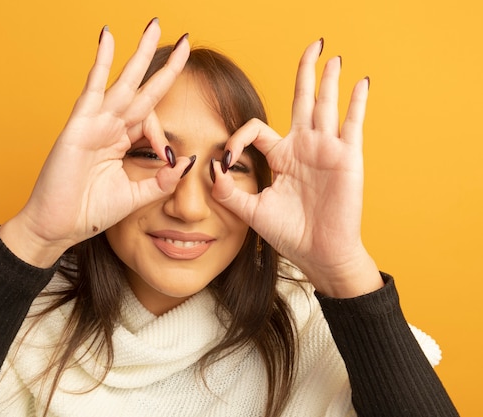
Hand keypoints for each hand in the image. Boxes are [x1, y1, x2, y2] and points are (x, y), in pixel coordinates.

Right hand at [0, 20, 192, 266]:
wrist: (58, 226)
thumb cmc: (89, 212)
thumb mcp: (135, 196)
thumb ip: (162, 181)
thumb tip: (188, 161)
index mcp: (121, 142)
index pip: (151, 120)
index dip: (164, 135)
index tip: (170, 159)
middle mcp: (109, 126)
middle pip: (142, 88)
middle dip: (163, 64)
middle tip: (183, 41)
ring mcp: (94, 122)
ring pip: (123, 81)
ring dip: (140, 53)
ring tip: (156, 25)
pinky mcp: (79, 124)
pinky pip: (93, 88)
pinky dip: (101, 62)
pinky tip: (109, 37)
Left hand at [211, 39, 382, 296]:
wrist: (319, 254)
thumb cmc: (289, 233)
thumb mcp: (252, 211)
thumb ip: (228, 192)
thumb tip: (210, 169)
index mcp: (280, 157)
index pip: (256, 130)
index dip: (237, 137)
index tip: (227, 158)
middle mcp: (303, 147)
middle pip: (301, 101)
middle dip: (304, 74)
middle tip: (311, 46)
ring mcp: (326, 150)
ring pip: (325, 105)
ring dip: (327, 80)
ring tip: (329, 55)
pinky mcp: (346, 158)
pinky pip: (352, 124)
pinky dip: (357, 102)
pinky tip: (360, 81)